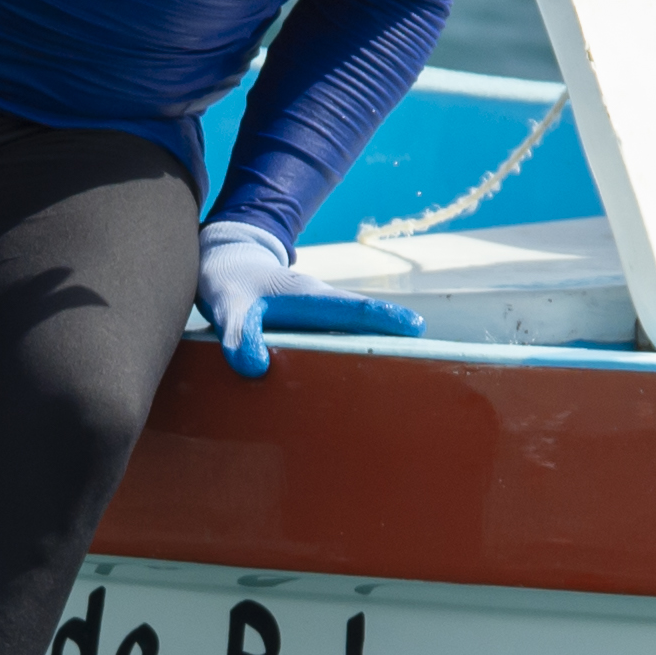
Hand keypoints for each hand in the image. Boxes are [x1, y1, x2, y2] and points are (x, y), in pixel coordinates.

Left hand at [195, 220, 422, 378]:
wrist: (227, 263)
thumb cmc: (229, 282)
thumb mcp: (226, 307)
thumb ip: (238, 335)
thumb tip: (255, 368)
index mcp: (311, 297)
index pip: (354, 310)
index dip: (386, 319)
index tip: (417, 329)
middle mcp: (324, 307)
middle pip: (368, 327)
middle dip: (397, 344)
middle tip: (429, 367)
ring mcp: (322, 319)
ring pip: (357, 337)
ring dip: (378, 355)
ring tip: (407, 389)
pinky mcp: (314, 331)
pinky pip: (341, 345)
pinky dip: (355, 361)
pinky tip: (364, 392)